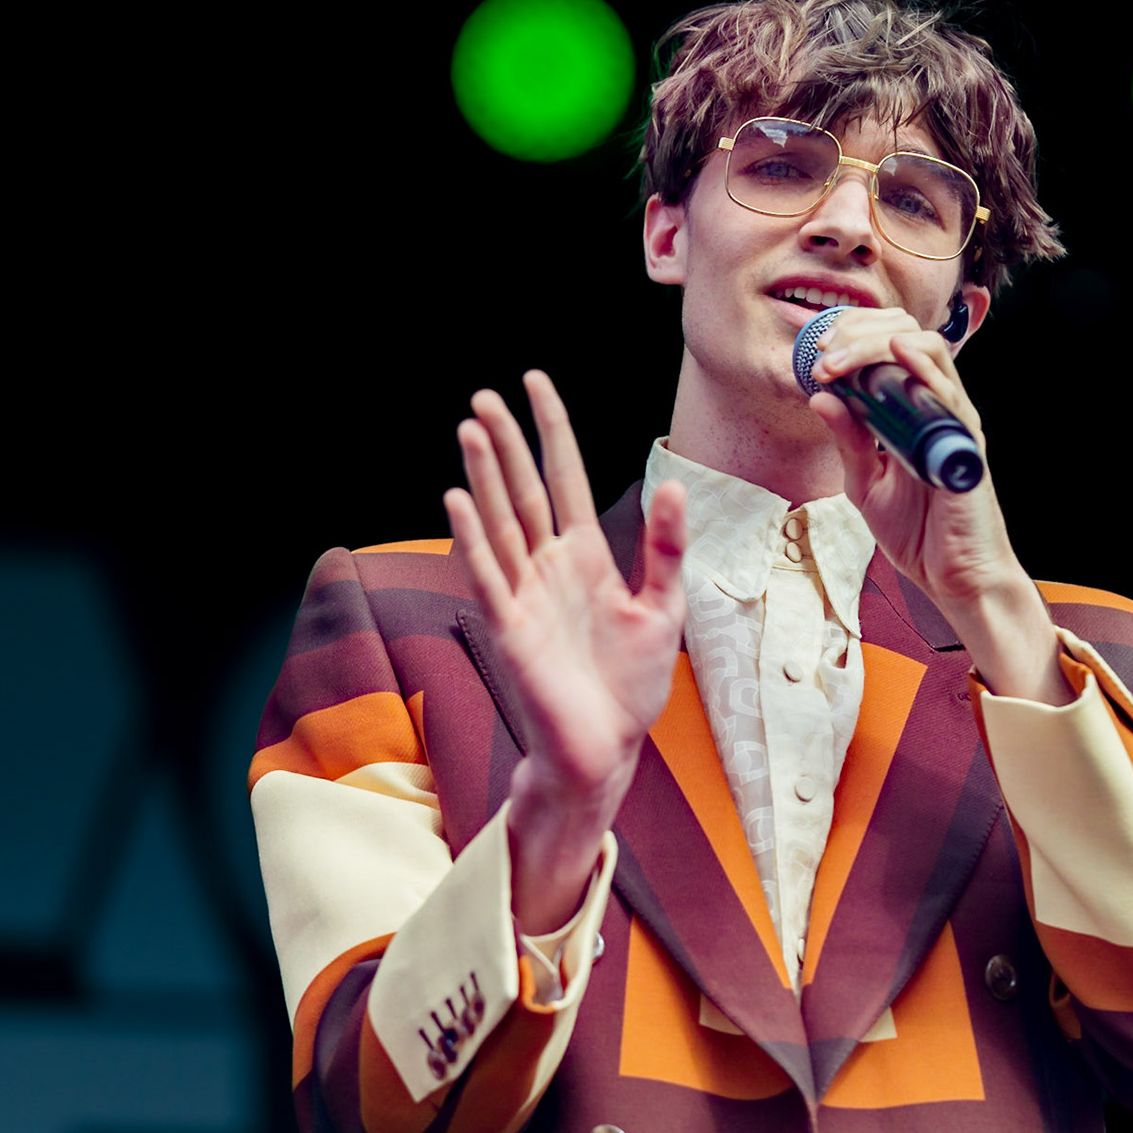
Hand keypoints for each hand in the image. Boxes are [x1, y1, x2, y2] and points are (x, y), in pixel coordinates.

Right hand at [443, 370, 687, 928]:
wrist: (605, 750)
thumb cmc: (630, 686)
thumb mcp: (664, 609)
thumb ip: (665, 549)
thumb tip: (675, 484)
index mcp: (585, 556)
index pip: (565, 478)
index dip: (550, 431)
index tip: (534, 382)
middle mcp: (548, 567)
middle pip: (522, 490)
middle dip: (506, 442)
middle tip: (483, 394)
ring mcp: (525, 596)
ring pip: (500, 523)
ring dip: (484, 477)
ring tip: (471, 428)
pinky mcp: (511, 630)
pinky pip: (488, 576)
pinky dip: (472, 539)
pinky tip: (458, 500)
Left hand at [805, 309, 1016, 605]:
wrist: (952, 577)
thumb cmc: (918, 530)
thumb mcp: (865, 482)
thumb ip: (847, 441)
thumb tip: (819, 397)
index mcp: (911, 411)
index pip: (887, 346)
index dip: (851, 336)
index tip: (816, 352)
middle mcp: (935, 407)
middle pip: (906, 335)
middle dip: (858, 332)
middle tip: (824, 355)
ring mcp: (952, 420)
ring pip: (928, 350)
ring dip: (877, 345)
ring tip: (841, 360)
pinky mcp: (965, 442)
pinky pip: (950, 392)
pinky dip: (924, 367)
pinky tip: (900, 355)